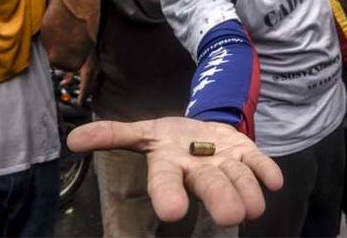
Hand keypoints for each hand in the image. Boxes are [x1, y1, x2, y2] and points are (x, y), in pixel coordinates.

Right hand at [67, 117, 283, 225]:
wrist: (202, 130)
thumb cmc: (170, 139)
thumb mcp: (143, 132)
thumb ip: (113, 135)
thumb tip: (73, 139)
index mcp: (171, 167)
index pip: (165, 185)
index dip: (168, 196)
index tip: (172, 212)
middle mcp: (199, 172)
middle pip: (210, 187)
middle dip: (221, 201)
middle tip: (231, 216)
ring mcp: (225, 165)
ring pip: (239, 180)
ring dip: (247, 189)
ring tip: (252, 204)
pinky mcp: (247, 155)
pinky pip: (260, 165)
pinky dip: (267, 171)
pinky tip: (273, 179)